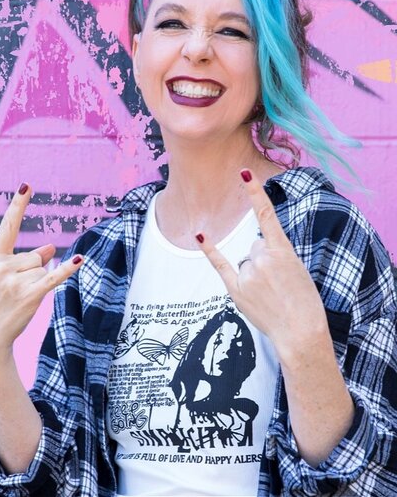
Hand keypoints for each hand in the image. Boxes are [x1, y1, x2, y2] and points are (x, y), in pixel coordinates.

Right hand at [0, 183, 83, 363]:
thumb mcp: (3, 278)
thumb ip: (26, 259)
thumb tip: (53, 247)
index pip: (8, 227)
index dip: (18, 205)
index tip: (26, 185)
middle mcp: (1, 266)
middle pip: (35, 257)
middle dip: (32, 272)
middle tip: (13, 292)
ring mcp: (14, 281)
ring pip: (43, 269)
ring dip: (38, 283)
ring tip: (19, 299)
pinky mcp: (30, 295)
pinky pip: (53, 277)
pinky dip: (68, 270)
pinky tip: (80, 260)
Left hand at [195, 169, 328, 356]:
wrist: (300, 332)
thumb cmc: (303, 301)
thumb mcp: (297, 270)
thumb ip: (274, 254)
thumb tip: (254, 249)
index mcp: (283, 251)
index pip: (266, 215)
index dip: (255, 193)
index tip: (243, 173)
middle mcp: (262, 258)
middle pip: (255, 247)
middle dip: (265, 261)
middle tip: (279, 283)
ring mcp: (248, 273)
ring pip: (244, 261)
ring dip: (254, 274)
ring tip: (269, 294)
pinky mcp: (235, 288)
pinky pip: (220, 263)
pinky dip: (210, 250)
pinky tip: (200, 235)